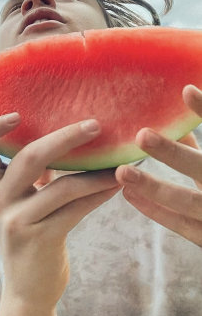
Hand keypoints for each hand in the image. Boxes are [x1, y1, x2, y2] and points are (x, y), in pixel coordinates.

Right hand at [0, 113, 119, 315]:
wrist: (27, 289)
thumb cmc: (31, 238)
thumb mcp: (22, 205)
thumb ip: (33, 178)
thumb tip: (65, 141)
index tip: (17, 113)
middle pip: (28, 158)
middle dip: (64, 138)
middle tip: (94, 125)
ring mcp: (16, 220)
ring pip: (62, 186)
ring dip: (96, 173)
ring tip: (119, 163)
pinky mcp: (39, 238)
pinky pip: (75, 209)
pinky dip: (98, 194)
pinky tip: (115, 186)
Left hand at [116, 84, 201, 246]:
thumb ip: (199, 147)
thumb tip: (175, 117)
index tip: (185, 90)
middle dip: (174, 154)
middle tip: (141, 135)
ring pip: (188, 202)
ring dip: (154, 187)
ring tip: (122, 172)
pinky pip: (182, 224)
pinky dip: (155, 210)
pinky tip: (128, 194)